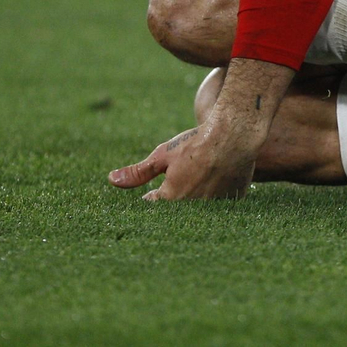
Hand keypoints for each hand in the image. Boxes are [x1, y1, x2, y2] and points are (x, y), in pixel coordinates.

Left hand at [108, 57, 291, 201]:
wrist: (235, 135)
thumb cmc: (196, 143)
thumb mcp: (162, 155)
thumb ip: (138, 173)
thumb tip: (112, 180)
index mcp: (171, 199)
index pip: (152, 205)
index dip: (149, 197)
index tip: (150, 191)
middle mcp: (192, 209)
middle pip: (174, 212)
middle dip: (170, 202)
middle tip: (176, 184)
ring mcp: (214, 208)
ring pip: (198, 210)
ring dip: (193, 201)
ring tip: (196, 182)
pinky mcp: (232, 202)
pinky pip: (219, 206)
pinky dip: (214, 196)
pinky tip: (216, 181)